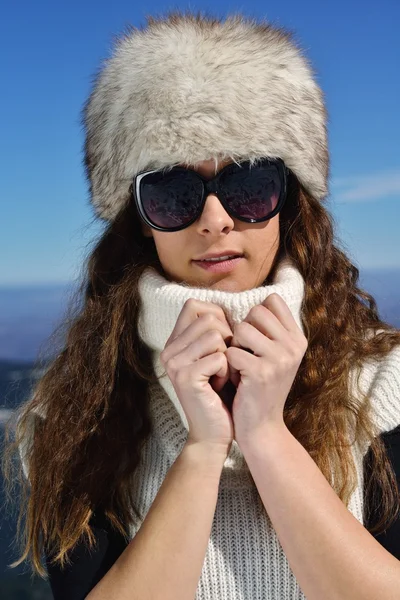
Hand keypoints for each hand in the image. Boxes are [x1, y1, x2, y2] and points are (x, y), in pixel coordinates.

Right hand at [160, 298, 234, 456]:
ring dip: (228, 357)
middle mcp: (169, 350)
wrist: (212, 434)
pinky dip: (227, 372)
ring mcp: (174, 363)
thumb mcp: (216, 356)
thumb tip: (228, 301)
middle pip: (208, 318)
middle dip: (227, 339)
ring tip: (221, 376)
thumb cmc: (221, 393)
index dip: (218, 318)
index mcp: (174, 342)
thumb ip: (216, 330)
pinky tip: (219, 387)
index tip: (224, 343)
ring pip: (216, 335)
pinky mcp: (185, 377)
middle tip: (223, 365)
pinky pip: (220, 357)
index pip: (195, 305)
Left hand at [225, 293, 307, 446]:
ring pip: (242, 328)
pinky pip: (232, 350)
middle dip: (242, 330)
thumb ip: (271, 330)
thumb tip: (258, 299)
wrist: (261, 428)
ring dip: (233, 346)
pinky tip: (235, 378)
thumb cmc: (261, 387)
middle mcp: (293, 346)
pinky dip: (226, 364)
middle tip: (244, 354)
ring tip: (239, 365)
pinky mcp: (261, 372)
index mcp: (298, 338)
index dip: (256, 315)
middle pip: (255, 312)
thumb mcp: (275, 355)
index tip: (254, 338)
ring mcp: (279, 359)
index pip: (272, 301)